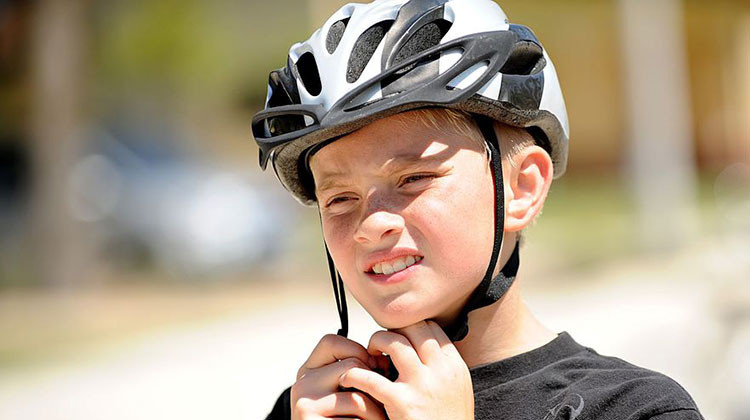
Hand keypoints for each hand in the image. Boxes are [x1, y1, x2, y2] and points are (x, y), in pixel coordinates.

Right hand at [291, 333, 386, 419]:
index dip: (357, 350)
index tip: (372, 368)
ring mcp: (304, 405)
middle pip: (351, 367)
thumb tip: (384, 359)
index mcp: (308, 371)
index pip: (331, 341)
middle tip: (382, 402)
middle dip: (374, 385)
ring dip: (376, 413)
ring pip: (357, 398)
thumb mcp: (343, 392)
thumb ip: (353, 372)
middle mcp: (301, 384)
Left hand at [339, 320, 473, 419]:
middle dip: (392, 330)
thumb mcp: (457, 390)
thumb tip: (421, 348)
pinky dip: (355, 375)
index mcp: (455, 367)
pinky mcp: (402, 403)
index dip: (410, 328)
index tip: (399, 336)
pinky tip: (349, 378)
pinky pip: (371, 378)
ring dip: (376, 343)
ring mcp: (422, 385)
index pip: (431, 328)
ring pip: (393, 342)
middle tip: (381, 343)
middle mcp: (441, 371)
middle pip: (413, 328)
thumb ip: (442, 368)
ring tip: (367, 356)